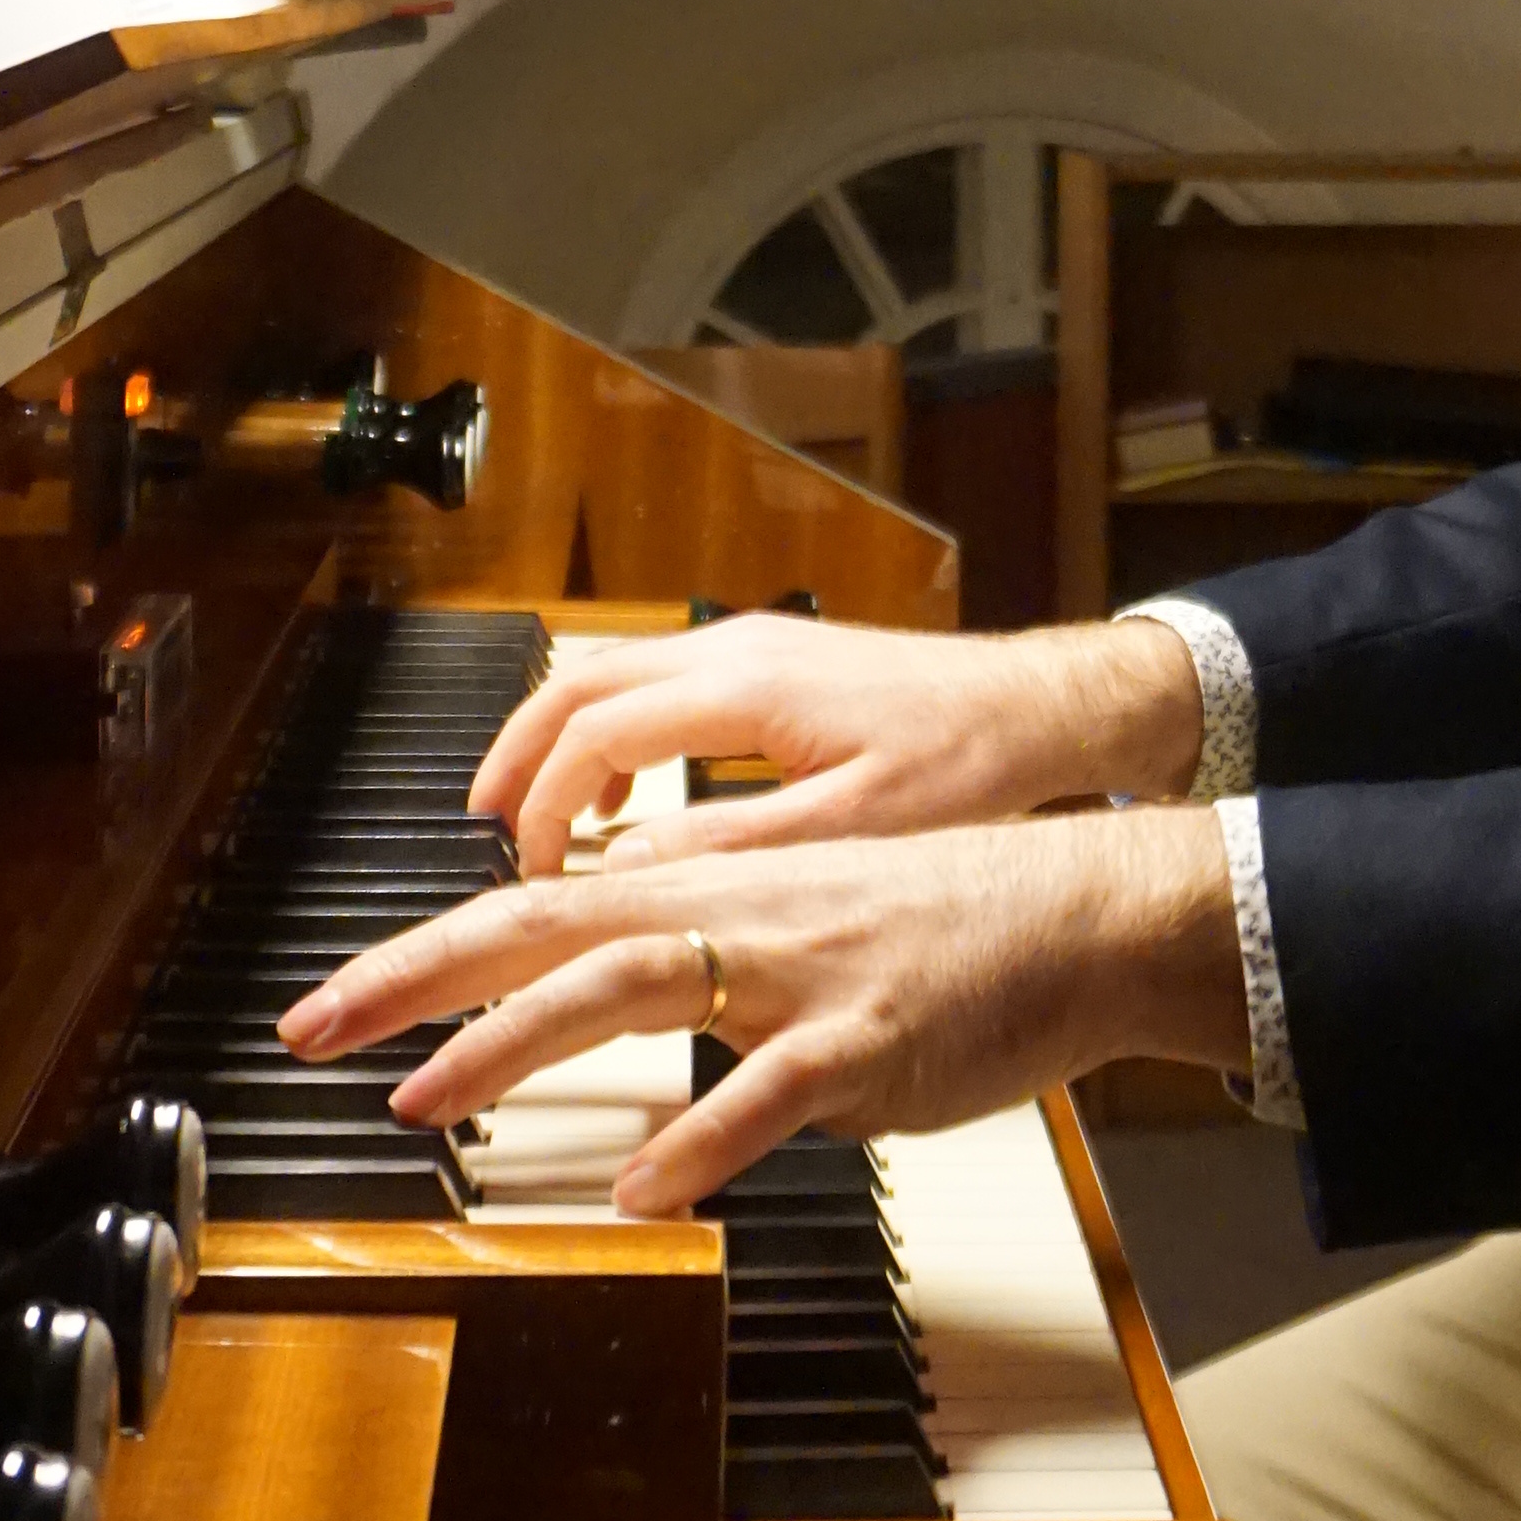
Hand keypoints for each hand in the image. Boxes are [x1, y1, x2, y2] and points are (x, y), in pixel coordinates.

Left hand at [276, 804, 1245, 1210]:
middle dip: (417, 978)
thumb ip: (706, 967)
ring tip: (427, 1101)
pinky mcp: (873, 1038)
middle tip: (312, 1029)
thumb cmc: (950, 927)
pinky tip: (643, 1193)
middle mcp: (739, 913)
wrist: (1088, 913)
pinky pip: (775, 1091)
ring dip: (517, 1046)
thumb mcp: (800, 924)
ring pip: (636, 985)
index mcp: (712, 887)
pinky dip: (704, 1140)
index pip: (533, 909)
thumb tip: (637, 1030)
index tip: (325, 1005)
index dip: (420, 955)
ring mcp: (803, 975)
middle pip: (547, 928)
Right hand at [469, 609, 1203, 877]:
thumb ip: (731, 848)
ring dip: (558, 742)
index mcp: (745, 688)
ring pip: (611, 677)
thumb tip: (626, 870)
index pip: (593, 733)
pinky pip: (656, 685)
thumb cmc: (970, 765)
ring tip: (529, 820)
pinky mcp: (772, 662)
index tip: (525, 873)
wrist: (1039, 708)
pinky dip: (611, 735)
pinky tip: (623, 798)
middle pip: (578, 685)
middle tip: (480, 832)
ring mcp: (751, 648)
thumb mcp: (853, 829)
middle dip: (515, 758)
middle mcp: (736, 651)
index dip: (540, 805)